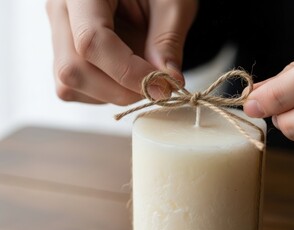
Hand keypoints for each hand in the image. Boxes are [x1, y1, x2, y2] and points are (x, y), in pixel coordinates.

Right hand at [46, 0, 196, 104]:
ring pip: (71, 84)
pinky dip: (107, 93)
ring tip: (144, 76)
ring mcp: (58, 36)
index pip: (91, 40)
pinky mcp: (63, 56)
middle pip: (74, 68)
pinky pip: (76, 89)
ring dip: (115, 93)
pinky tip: (128, 76)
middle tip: (157, 87)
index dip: (127, 72)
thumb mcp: (171, 5)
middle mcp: (61, 12)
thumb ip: (168, 40)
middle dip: (121, 89)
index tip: (161, 86)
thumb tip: (169, 81)